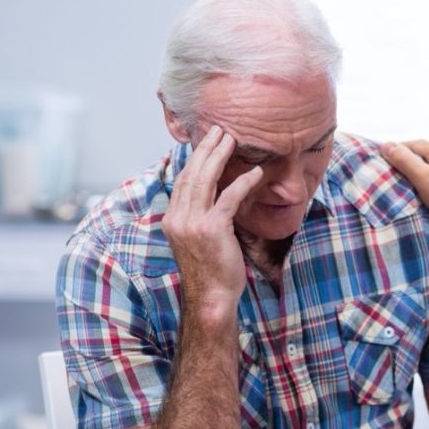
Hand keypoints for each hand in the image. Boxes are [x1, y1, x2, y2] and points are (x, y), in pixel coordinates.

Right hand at [163, 125, 263, 316]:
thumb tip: (215, 195)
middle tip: (219, 130)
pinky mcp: (211, 230)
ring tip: (232, 139)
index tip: (208, 141)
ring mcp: (192, 224)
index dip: (196, 159)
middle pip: (191, 174)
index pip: (183, 181)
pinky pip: (228, 198)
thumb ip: (201, 216)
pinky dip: (242, 183)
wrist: (211, 298)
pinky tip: (255, 173)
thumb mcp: (198, 239)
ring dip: (219, 157)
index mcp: (172, 219)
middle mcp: (177, 218)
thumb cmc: (211, 271)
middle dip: (206, 149)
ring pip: (204, 181)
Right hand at [380, 139, 428, 251]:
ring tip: (410, 181)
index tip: (384, 157)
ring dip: (423, 169)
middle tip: (394, 169)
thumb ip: (405, 161)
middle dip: (410, 159)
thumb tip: (386, 145)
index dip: (398, 148)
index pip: (414, 144)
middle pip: (426, 153)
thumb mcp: (423, 178)